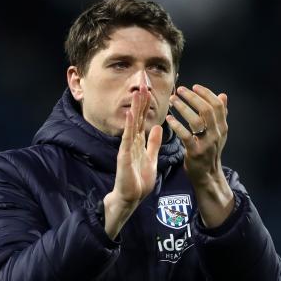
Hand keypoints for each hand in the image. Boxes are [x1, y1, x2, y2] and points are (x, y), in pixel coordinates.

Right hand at [104, 85, 161, 238]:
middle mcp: (131, 142)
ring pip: (131, 125)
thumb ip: (153, 143)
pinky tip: (131, 114)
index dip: (146, 106)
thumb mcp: (150, 158)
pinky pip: (127, 138)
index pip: (143, 120)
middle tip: (142, 84)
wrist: (131, 197)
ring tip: (137, 93)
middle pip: (136, 118)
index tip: (149, 91)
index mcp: (138, 143)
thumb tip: (157, 127)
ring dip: (134, 109)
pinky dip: (129, 126)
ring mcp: (126, 148)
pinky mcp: (123, 155)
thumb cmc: (138, 181)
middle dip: (140, 102)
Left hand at [166, 84, 228, 184]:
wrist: (207, 175)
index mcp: (222, 127)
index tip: (194, 86)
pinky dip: (177, 125)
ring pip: (196, 121)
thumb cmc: (209, 151)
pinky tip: (169, 118)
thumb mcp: (218, 133)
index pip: (218, 105)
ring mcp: (207, 143)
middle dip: (192, 97)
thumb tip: (223, 95)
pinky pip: (186, 136)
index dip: (206, 93)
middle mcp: (217, 134)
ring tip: (172, 100)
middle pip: (207, 110)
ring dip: (183, 108)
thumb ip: (220, 115)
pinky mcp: (196, 152)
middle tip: (179, 90)